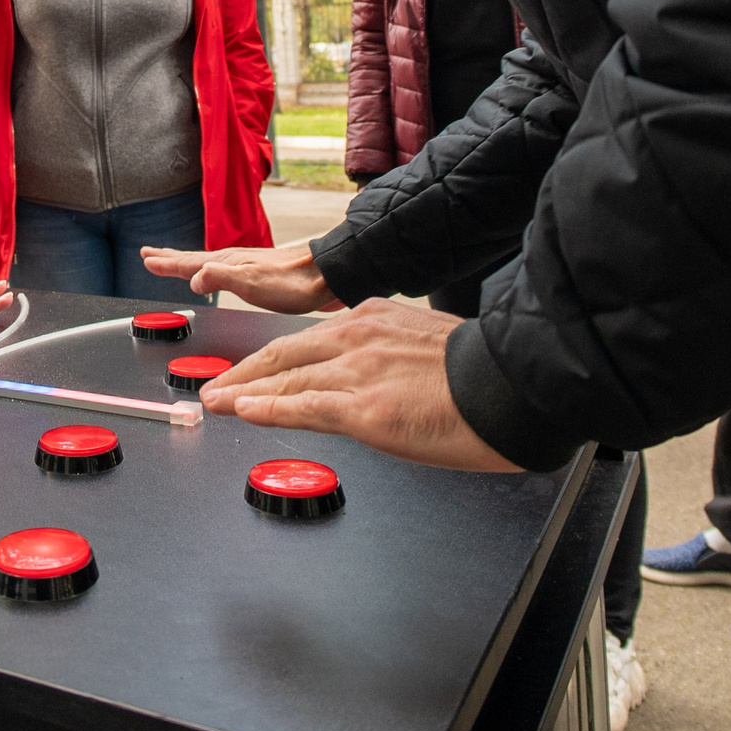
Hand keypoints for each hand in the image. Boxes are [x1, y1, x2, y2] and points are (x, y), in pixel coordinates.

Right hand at [140, 241, 341, 314]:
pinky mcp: (260, 275)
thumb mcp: (251, 282)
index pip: (188, 263)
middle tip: (149, 255)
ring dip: (187, 263)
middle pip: (194, 259)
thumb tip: (193, 280)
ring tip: (174, 262)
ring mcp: (247, 266)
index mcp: (228, 263)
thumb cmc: (292, 282)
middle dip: (170, 258)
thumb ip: (220, 278)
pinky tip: (216, 275)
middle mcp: (235, 261)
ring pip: (208, 263)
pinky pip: (223, 271)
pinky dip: (210, 271)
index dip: (166, 263)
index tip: (146, 259)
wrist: (327, 277)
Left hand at [196, 298, 518, 472]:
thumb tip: (383, 380)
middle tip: (216, 387)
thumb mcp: (430, 348)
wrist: (514, 386)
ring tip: (215, 402)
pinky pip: (302, 407)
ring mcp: (359, 370)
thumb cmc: (487, 375)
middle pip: (284, 354)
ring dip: (242, 392)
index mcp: (377, 318)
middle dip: (244, 372)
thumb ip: (394, 356)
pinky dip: (267, 410)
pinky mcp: (363, 408)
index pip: (311, 338)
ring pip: (286, 380)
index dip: (276, 357)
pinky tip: (243, 412)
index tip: (255, 368)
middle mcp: (360, 336)